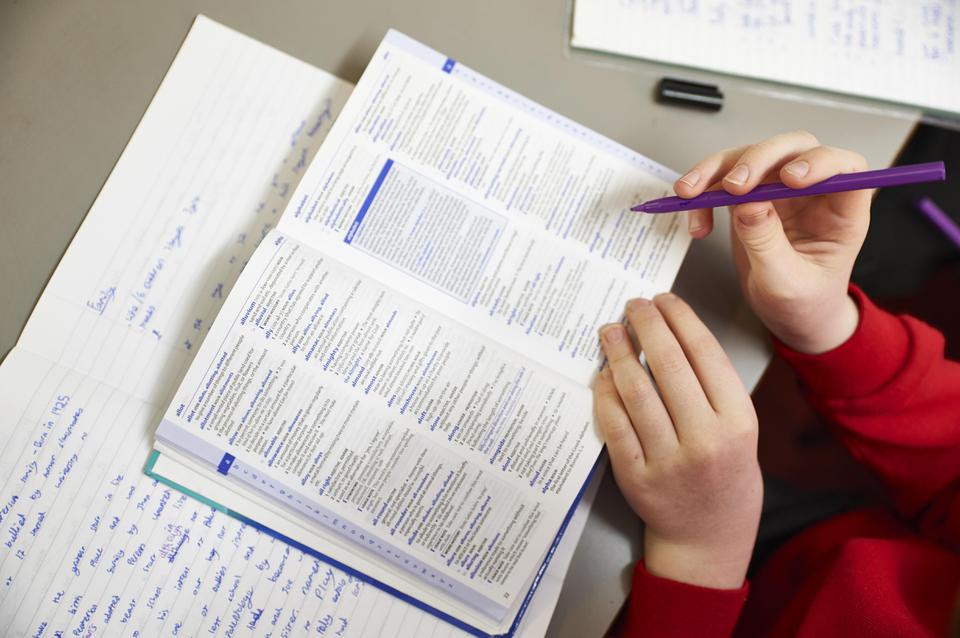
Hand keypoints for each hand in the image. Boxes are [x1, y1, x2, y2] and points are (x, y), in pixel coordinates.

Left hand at [595, 293, 761, 588]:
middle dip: (647, 326)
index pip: (705, 354)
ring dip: (619, 354)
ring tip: (610, 330)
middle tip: (633, 305)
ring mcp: (669, 461)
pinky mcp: (637, 477)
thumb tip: (670, 329)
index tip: (664, 299)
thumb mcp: (739, 427)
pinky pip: (614, 425)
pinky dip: (605, 394)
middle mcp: (706, 440)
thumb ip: (712, 385)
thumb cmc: (724, 471)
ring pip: (636, 393)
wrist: (709, 534)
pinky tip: (602, 374)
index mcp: (738, 421)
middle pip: (669, 366)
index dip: (680, 319)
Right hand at [676, 130, 868, 353]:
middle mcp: (814, 192)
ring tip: (691, 193)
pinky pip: (725, 180)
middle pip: (793, 149)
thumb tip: (748, 203)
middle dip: (759, 159)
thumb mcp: (784, 282)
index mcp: (842, 212)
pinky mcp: (753, 197)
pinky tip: (696, 222)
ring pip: (752, 156)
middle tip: (733, 186)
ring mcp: (782, 191)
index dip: (821, 162)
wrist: (789, 316)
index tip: (789, 179)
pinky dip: (704, 194)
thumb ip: (767, 243)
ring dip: (718, 170)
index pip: (845, 167)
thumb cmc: (803, 303)